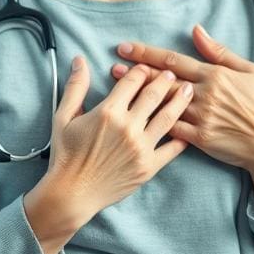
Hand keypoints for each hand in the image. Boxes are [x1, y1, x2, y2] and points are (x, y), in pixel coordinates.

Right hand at [45, 57, 192, 219]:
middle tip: (172, 74)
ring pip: (168, 118)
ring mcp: (141, 147)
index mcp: (108, 112)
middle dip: (164, 80)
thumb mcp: (64, 117)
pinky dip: (182, 138)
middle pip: (154, 95)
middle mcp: (128, 127)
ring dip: (180, 101)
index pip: (132, 82)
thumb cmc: (65, 155)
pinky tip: (189, 129)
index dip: (141, 71)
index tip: (146, 67)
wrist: (72, 193)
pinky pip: (172, 149)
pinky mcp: (149, 166)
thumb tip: (79, 60)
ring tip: (188, 91)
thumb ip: (75, 87)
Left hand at [109, 24, 253, 172]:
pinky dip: (153, 122)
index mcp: (214, 75)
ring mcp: (200, 118)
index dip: (146, 53)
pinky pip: (170, 129)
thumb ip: (219, 52)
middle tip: (114, 67)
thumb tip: (197, 30)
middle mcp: (204, 94)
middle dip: (135, 73)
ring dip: (138, 95)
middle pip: (161, 81)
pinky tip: (134, 117)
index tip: (126, 48)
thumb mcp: (250, 71)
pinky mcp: (199, 139)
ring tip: (118, 87)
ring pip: (161, 104)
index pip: (172, 60)